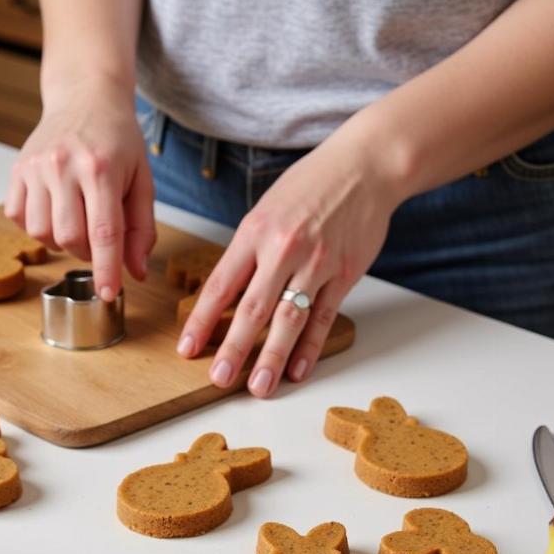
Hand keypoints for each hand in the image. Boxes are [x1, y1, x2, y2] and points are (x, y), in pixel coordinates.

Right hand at [5, 82, 155, 300]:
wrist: (85, 97)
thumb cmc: (118, 141)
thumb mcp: (142, 181)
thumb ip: (141, 229)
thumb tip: (136, 272)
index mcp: (101, 167)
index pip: (104, 232)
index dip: (106, 270)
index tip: (108, 295)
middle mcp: (64, 164)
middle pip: (70, 238)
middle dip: (87, 253)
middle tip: (98, 238)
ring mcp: (35, 166)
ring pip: (41, 233)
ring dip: (61, 241)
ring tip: (76, 221)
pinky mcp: (16, 169)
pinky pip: (19, 218)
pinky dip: (37, 226)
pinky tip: (54, 211)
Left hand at [177, 122, 404, 396]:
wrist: (366, 166)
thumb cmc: (310, 186)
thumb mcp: (266, 210)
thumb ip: (248, 253)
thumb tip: (228, 296)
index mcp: (255, 232)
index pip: (221, 284)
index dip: (202, 320)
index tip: (187, 348)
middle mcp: (284, 249)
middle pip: (253, 308)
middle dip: (233, 348)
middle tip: (218, 378)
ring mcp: (317, 263)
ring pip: (289, 318)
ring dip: (272, 357)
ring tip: (259, 387)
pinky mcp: (344, 274)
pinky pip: (323, 317)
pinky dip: (310, 347)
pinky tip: (297, 370)